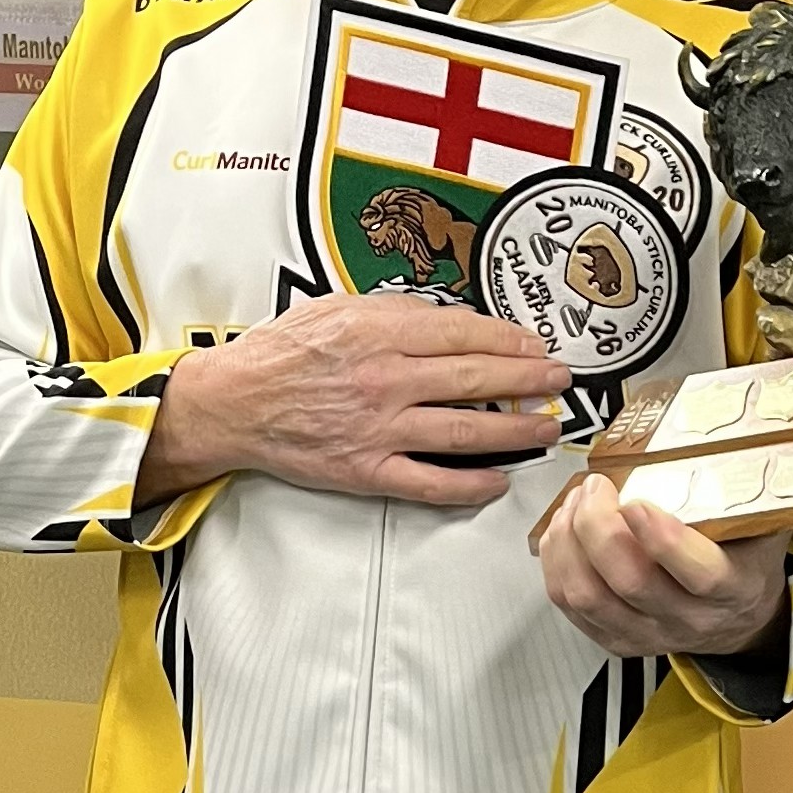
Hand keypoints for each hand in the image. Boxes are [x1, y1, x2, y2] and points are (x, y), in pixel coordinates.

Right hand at [138, 296, 568, 509]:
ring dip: (516, 432)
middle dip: (529, 381)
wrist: (232, 402)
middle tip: (560, 382)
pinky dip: (470, 485)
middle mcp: (386, 380)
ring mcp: (379, 429)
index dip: (511, 341)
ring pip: (466, 433)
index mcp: (379, 333)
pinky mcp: (367, 470)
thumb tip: (449, 319)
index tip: (537, 346)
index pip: (465, 334)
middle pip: (477, 380)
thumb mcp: (336, 307)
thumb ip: (395, 312)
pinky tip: (498, 481)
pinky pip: (431, 483)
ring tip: (547, 427)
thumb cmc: (281, 354)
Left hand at [536, 474, 790, 659]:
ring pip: (589, 596)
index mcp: (733, 588)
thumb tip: (736, 436)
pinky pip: (568, 604)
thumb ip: (748, 490)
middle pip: (630, 582)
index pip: (700, 574)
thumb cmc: (744, 562)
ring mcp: (648, 633)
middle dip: (597, 526)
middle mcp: (689, 618)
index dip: (664, 539)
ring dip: (569, 541)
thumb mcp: (763, 526)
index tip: (637, 502)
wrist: (737, 618)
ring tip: (575, 504)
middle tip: (596, 487)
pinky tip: (564, 531)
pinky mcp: (615, 638)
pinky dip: (557, 561)